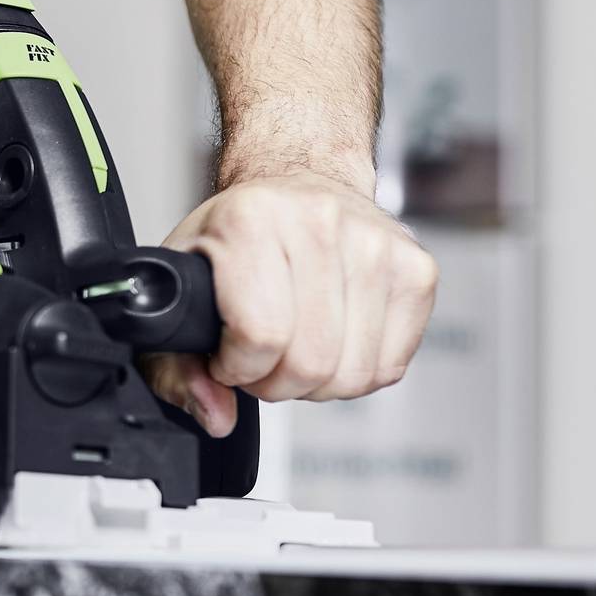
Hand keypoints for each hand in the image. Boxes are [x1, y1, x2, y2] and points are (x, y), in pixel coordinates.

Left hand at [145, 171, 438, 436]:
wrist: (299, 178)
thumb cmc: (237, 235)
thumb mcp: (183, 288)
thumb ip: (177, 365)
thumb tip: (216, 416)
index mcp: (251, 220)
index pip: (259, 336)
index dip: (237, 368)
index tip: (227, 355)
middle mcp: (319, 222)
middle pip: (310, 363)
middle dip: (275, 383)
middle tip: (261, 358)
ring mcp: (378, 244)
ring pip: (353, 374)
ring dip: (317, 383)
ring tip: (295, 349)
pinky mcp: (418, 269)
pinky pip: (389, 367)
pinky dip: (356, 373)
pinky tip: (333, 342)